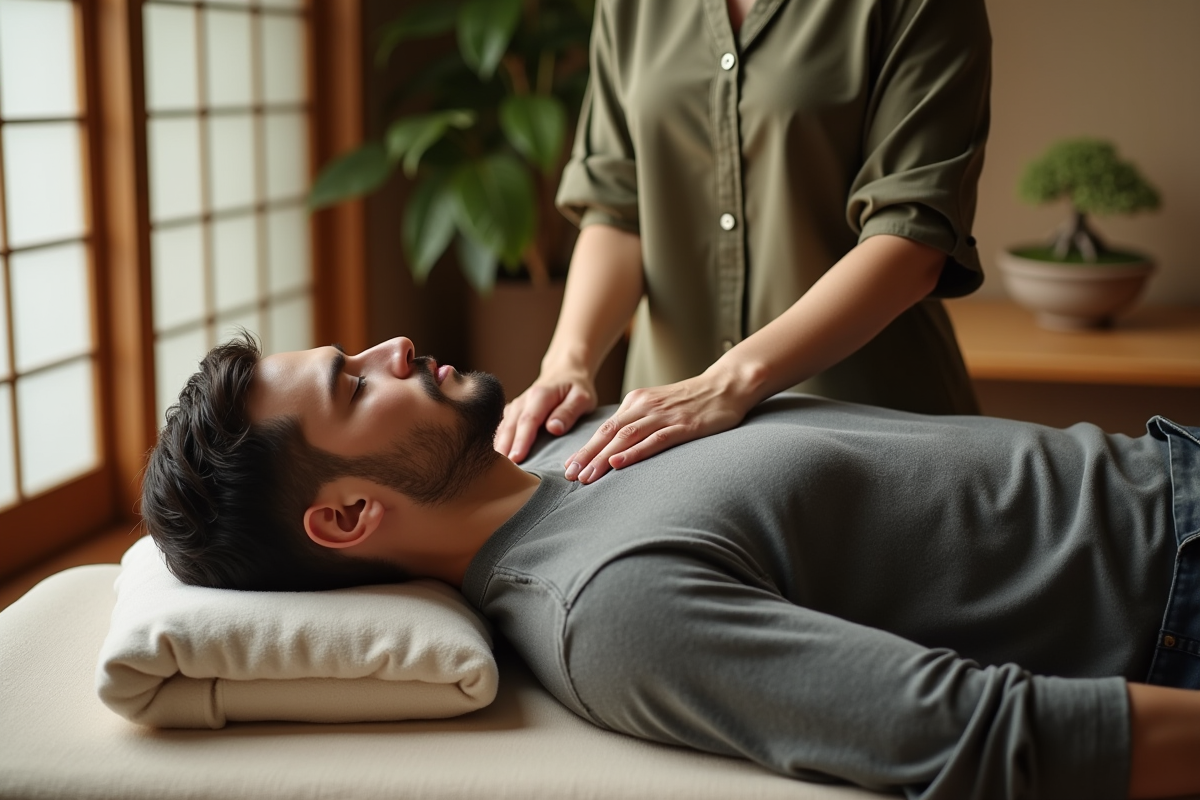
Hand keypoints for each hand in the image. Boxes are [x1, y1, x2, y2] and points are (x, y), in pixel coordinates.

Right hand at [494, 372, 598, 462]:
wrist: (564, 371)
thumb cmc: (576, 388)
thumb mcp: (582, 398)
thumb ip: (569, 412)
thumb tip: (554, 428)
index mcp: (540, 396)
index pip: (528, 421)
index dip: (521, 441)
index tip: (516, 458)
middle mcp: (523, 400)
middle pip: (510, 426)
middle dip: (504, 448)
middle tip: (500, 471)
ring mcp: (516, 406)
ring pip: (503, 428)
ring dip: (498, 446)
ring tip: (494, 469)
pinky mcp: (513, 412)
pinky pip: (502, 428)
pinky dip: (498, 442)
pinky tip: (494, 458)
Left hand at [563, 370, 750, 483]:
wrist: (726, 385)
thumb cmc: (692, 401)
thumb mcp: (658, 407)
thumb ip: (638, 423)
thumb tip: (615, 448)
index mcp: (636, 402)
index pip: (605, 428)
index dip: (586, 449)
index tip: (570, 468)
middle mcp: (645, 406)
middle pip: (609, 433)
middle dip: (587, 456)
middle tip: (570, 476)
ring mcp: (664, 416)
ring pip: (626, 437)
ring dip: (603, 458)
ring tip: (587, 476)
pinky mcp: (683, 426)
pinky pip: (654, 440)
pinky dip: (634, 452)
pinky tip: (618, 464)